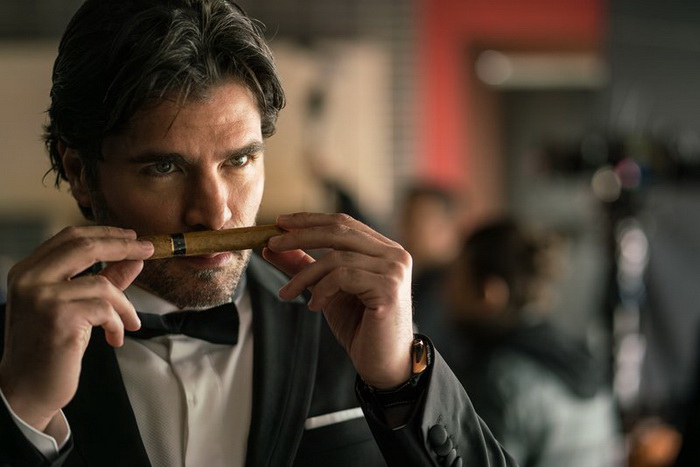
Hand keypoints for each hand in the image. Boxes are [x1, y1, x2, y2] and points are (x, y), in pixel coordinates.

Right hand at [0, 226, 153, 431]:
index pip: (70, 237)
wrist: (28, 390)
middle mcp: (29, 279)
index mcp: (28, 271)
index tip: (132, 237)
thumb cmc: (51, 347)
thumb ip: (104, 279)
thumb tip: (135, 259)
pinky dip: (118, 323)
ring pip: (102, 284)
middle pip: (84, 246)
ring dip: (125, 305)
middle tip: (148, 250)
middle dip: (122, 246)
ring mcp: (42, 297)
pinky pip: (105, 310)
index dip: (105, 233)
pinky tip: (115, 338)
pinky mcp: (59, 319)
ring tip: (129, 323)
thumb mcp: (77, 306)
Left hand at [263, 212, 413, 388]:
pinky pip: (343, 276)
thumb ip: (305, 266)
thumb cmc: (360, 327)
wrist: (384, 363)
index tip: (279, 223)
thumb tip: (273, 248)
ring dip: (304, 275)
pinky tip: (314, 307)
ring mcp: (394, 269)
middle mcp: (394, 254)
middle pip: (340, 230)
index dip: (310, 220)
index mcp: (383, 249)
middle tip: (272, 245)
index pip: (343, 222)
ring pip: (337, 256)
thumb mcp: (327, 291)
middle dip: (301, 235)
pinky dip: (321, 289)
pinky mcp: (388, 288)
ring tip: (287, 293)